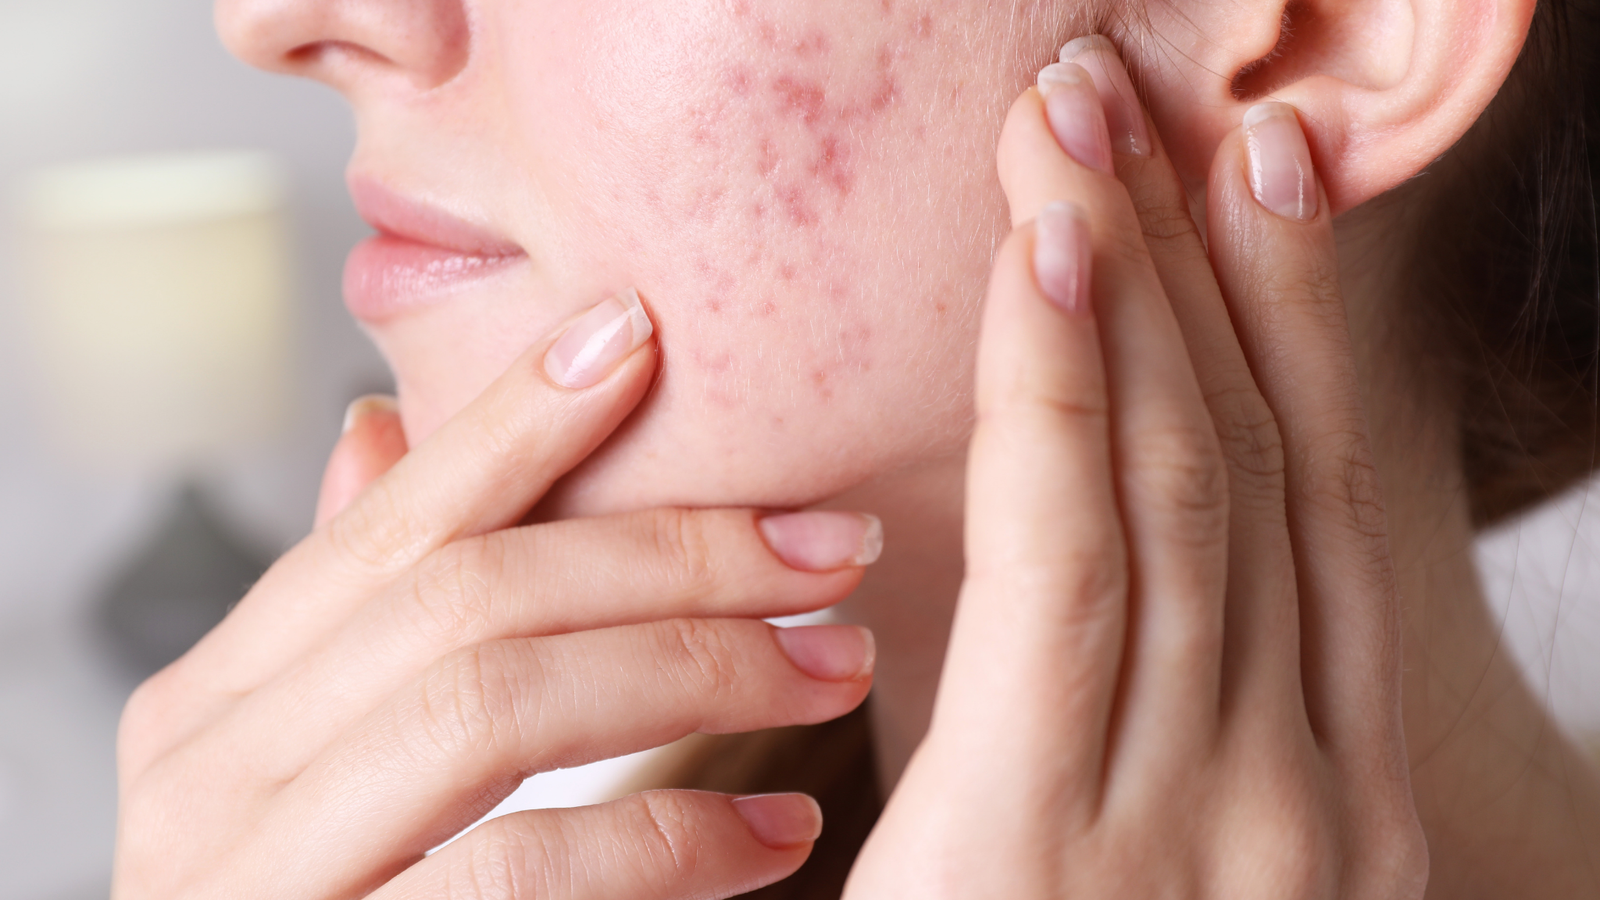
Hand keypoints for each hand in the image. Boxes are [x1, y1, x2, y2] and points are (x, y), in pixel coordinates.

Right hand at [113, 291, 880, 898]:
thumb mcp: (313, 757)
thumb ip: (354, 617)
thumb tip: (375, 434)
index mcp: (219, 701)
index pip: (391, 526)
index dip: (514, 423)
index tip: (643, 337)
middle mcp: (210, 774)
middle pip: (467, 597)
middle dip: (670, 553)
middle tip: (828, 543)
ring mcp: (257, 877)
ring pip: (491, 703)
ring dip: (694, 667)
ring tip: (835, 663)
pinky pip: (518, 873)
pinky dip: (667, 841)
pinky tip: (774, 837)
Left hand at [844, 38, 1427, 897]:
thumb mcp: (1143, 851)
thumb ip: (1144, 714)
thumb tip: (1097, 557)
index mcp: (1329, 794)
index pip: (1298, 502)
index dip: (1276, 321)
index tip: (1238, 170)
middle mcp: (1305, 794)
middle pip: (1249, 467)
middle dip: (1195, 266)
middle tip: (1136, 96)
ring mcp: (1211, 822)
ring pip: (1178, 491)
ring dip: (1131, 289)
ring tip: (1078, 128)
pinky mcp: (1065, 845)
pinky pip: (1068, 574)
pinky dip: (1068, 406)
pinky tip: (1050, 266)